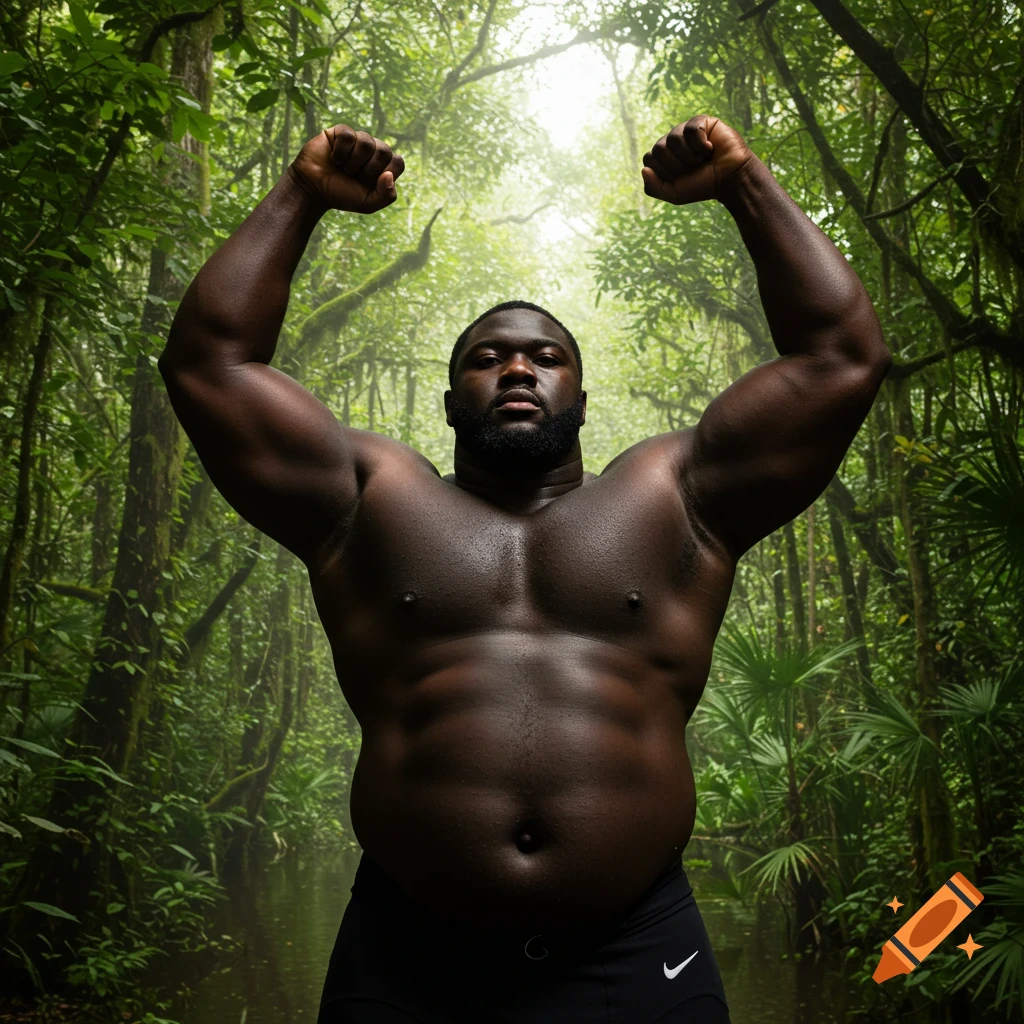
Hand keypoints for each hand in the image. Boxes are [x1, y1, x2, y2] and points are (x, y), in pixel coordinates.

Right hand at [290, 124, 404, 213]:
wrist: (314, 189)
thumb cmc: (341, 195)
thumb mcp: (368, 204)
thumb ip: (386, 195)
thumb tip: (389, 175)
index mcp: (383, 167)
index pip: (398, 162)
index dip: (385, 174)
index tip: (369, 184)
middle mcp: (373, 152)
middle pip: (385, 151)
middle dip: (368, 170)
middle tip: (353, 176)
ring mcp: (357, 140)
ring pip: (367, 143)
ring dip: (353, 162)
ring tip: (342, 168)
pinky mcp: (341, 132)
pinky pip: (348, 135)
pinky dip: (340, 152)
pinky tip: (334, 158)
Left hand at [641, 115, 754, 205]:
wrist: (728, 179)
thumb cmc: (701, 185)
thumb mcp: (673, 194)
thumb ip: (653, 188)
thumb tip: (644, 170)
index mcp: (661, 158)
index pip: (649, 160)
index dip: (665, 172)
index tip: (681, 177)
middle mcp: (670, 142)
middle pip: (659, 149)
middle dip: (677, 165)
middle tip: (693, 168)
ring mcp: (684, 130)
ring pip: (673, 138)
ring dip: (690, 156)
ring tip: (702, 159)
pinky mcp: (700, 122)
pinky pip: (691, 129)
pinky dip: (701, 144)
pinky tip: (710, 148)